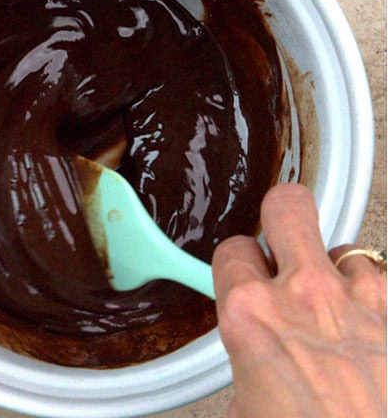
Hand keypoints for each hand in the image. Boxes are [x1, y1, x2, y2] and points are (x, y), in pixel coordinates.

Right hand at [214, 183, 385, 417]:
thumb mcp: (247, 409)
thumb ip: (252, 369)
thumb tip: (260, 373)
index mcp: (250, 315)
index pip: (231, 250)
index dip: (235, 265)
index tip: (240, 278)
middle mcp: (305, 296)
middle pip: (289, 206)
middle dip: (283, 216)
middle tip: (282, 239)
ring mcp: (362, 302)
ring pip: (346, 248)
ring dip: (338, 273)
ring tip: (335, 307)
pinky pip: (385, 285)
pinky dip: (376, 304)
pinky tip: (369, 333)